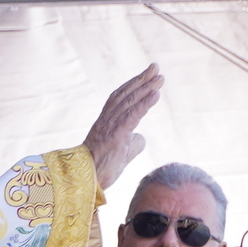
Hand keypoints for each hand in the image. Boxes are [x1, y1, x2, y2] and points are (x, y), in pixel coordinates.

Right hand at [83, 64, 161, 188]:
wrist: (87, 179)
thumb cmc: (102, 167)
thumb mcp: (122, 152)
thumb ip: (132, 142)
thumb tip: (141, 137)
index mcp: (107, 120)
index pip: (121, 97)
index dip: (134, 84)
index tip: (148, 75)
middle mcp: (108, 118)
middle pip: (127, 94)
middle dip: (142, 80)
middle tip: (156, 67)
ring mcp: (112, 126)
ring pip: (130, 102)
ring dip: (146, 88)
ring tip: (160, 78)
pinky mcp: (117, 134)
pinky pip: (132, 115)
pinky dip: (145, 103)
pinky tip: (156, 94)